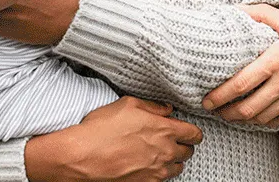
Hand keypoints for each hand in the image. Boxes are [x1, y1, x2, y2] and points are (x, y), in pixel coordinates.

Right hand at [25, 97, 202, 181]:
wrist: (83, 157)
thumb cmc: (102, 128)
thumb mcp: (127, 104)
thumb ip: (152, 106)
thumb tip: (167, 109)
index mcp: (165, 130)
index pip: (195, 134)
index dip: (192, 131)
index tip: (186, 130)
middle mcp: (166, 153)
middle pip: (189, 152)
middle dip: (182, 145)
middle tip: (169, 140)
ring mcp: (157, 171)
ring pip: (177, 168)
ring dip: (172, 161)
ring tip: (157, 154)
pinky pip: (162, 179)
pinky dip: (158, 172)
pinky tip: (144, 164)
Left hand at [202, 5, 278, 126]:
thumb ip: (260, 14)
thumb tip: (236, 9)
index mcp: (277, 59)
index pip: (240, 84)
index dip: (219, 95)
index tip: (206, 100)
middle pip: (248, 108)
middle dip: (227, 113)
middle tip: (215, 111)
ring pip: (262, 118)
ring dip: (244, 119)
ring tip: (232, 114)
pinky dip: (265, 121)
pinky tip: (258, 115)